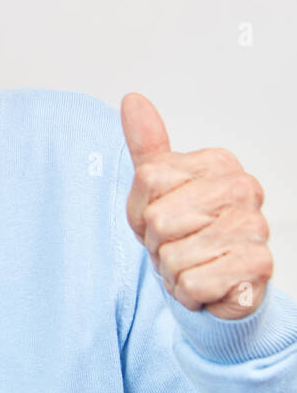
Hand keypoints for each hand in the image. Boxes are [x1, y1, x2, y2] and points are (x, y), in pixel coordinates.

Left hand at [122, 92, 270, 318]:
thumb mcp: (154, 186)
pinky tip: (206, 283)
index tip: (161, 214)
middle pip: (159, 218)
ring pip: (175, 253)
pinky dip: (189, 291)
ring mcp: (255, 226)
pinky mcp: (258, 266)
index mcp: (218, 163)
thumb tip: (133, 100)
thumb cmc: (184, 231)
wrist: (213, 282)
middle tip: (176, 244)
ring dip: (173, 269)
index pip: (149, 178)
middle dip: (157, 242)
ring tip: (190, 262)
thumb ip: (146, 143)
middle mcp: (244, 188)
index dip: (141, 208)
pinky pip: (195, 282)